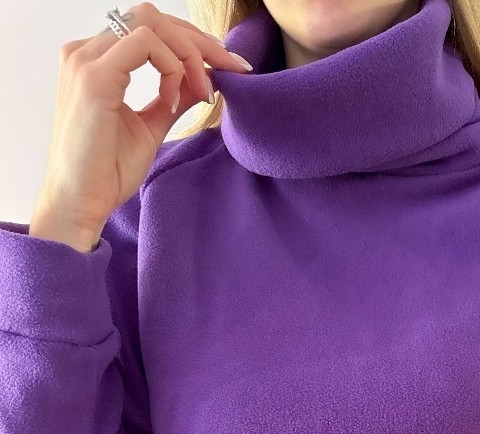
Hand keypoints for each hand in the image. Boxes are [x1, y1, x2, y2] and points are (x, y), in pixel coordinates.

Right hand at [35, 2, 252, 242]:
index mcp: (96, 61)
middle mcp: (86, 52)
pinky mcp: (94, 77)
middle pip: (152, 16)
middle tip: (231, 70)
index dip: (191, 43)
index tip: (225, 69)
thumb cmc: (107, 171)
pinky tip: (175, 100)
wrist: (81, 202)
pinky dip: (172, 67)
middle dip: (198, 41)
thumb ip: (174, 98)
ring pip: (150, 22)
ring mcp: (86, 60)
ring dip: (188, 54)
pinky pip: (145, 44)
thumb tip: (204, 80)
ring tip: (202, 92)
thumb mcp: (151, 127)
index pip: (149, 28)